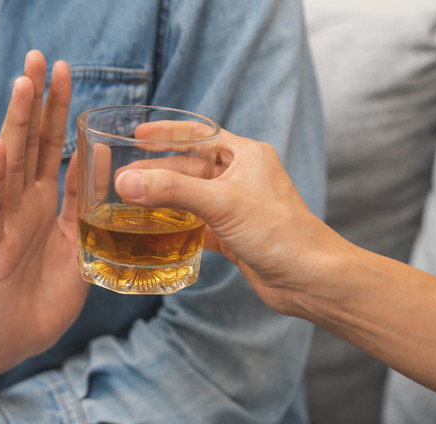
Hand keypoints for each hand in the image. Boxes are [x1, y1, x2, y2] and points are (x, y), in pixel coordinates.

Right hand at [0, 50, 88, 373]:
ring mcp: (5, 221)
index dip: (56, 108)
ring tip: (22, 86)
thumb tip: (101, 151)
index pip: (50, 144)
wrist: (19, 338)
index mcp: (44, 201)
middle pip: (28, 142)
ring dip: (16, 124)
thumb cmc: (48, 292)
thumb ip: (85, 199)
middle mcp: (22, 203)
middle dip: (34, 101)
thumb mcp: (78, 240)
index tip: (63, 70)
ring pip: (10, 164)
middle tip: (38, 58)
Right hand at [114, 129, 343, 315]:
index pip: (199, 134)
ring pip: (191, 197)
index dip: (168, 133)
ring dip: (163, 199)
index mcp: (245, 156)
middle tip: (124, 177)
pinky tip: (154, 231)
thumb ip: (172, 190)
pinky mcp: (233, 235)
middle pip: (189, 167)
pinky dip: (176, 226)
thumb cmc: (281, 234)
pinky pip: (197, 224)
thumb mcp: (223, 203)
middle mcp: (242, 177)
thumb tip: (129, 181)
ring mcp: (237, 207)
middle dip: (156, 171)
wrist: (311, 280)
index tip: (138, 133)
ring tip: (130, 202)